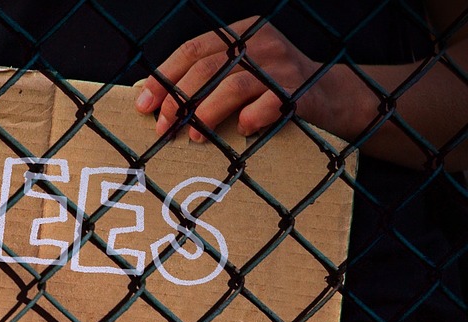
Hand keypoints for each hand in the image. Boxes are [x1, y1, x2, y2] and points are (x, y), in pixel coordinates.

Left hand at [134, 17, 370, 141]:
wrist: (329, 96)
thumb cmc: (269, 91)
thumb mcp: (238, 73)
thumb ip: (204, 79)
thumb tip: (152, 103)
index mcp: (241, 34)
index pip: (192, 50)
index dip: (164, 79)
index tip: (144, 105)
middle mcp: (261, 43)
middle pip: (207, 68)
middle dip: (178, 101)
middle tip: (164, 128)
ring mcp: (281, 65)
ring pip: (232, 86)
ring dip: (206, 114)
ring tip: (194, 137)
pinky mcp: (299, 90)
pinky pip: (266, 104)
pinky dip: (249, 119)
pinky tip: (240, 131)